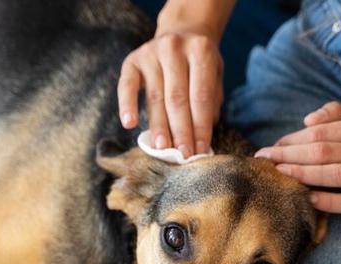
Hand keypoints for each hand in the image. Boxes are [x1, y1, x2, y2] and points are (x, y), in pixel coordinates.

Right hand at [118, 31, 223, 157]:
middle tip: (182, 155)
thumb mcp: (214, 74)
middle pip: (178, 98)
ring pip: (155, 97)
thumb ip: (211, 102)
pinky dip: (127, 105)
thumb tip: (202, 140)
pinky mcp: (132, 60)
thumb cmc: (199, 63)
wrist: (181, 31)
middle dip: (181, 131)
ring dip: (159, 126)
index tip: (200, 150)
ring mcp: (151, 53)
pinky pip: (127, 86)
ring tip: (162, 149)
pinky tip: (129, 124)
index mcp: (201, 51)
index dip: (201, 126)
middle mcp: (175, 48)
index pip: (201, 96)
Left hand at [256, 102, 340, 220]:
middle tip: (265, 160)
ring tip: (280, 174)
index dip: (293, 139)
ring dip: (303, 174)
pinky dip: (327, 200)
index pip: (323, 132)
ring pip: (335, 174)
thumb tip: (307, 121)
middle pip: (324, 152)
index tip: (272, 146)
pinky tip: (307, 197)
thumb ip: (338, 115)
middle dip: (290, 155)